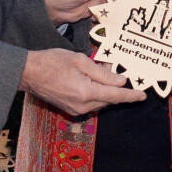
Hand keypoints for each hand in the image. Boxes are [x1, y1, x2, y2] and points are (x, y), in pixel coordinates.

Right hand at [20, 48, 145, 115]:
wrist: (29, 73)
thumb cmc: (52, 62)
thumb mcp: (80, 61)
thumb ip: (102, 73)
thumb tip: (120, 81)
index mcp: (86, 93)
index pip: (116, 96)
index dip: (131, 96)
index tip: (143, 96)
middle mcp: (82, 106)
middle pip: (109, 100)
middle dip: (117, 89)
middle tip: (118, 71)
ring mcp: (75, 110)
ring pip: (100, 101)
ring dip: (105, 90)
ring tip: (102, 71)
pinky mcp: (70, 109)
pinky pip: (90, 103)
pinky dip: (95, 93)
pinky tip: (92, 80)